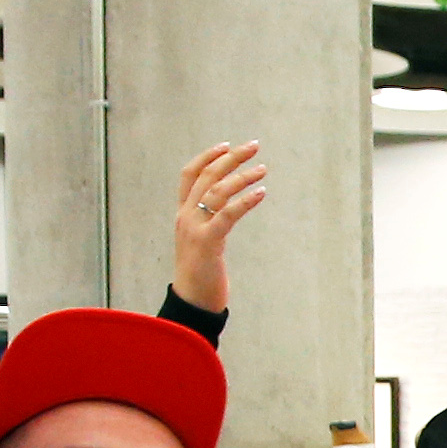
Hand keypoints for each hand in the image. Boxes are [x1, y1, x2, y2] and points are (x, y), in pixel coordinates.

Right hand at [169, 139, 263, 303]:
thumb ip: (208, 223)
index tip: (227, 145)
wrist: (192, 301)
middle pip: (207, 176)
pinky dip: (245, 200)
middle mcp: (185, 216)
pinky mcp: (207, 243)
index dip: (207, 156)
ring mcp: (194, 228)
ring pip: (217, 191)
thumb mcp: (201, 242)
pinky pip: (228, 214)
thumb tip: (224, 211)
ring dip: (243, 176)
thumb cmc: (201, 273)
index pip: (190, 175)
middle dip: (231, 158)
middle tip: (254, 146)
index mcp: (183, 214)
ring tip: (263, 169)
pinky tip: (261, 193)